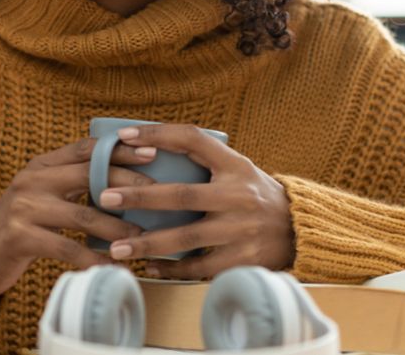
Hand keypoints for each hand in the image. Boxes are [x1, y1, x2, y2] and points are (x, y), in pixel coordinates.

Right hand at [0, 136, 157, 297]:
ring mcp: (24, 207)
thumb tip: (124, 186)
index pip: (86, 148)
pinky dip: (93, 258)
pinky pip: (67, 247)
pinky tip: (112, 266)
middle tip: (160, 197)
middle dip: (128, 185)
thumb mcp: (42, 198)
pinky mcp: (20, 236)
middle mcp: (32, 180)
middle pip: (89, 175)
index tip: (153, 152)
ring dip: (117, 228)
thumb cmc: (20, 229)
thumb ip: (71, 186)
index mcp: (41, 166)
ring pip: (83, 214)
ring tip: (142, 238)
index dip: (120, 148)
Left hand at [96, 123, 293, 279]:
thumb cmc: (254, 194)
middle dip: (139, 196)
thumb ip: (203, 159)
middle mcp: (239, 196)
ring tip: (117, 248)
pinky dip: (172, 269)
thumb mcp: (237, 168)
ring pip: (186, 239)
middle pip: (181, 195)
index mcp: (235, 166)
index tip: (124, 135)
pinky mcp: (245, 261)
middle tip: (104, 198)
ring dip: (148, 244)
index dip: (158, 134)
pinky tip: (148, 267)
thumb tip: (144, 147)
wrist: (300, 230)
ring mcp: (242, 230)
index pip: (192, 140)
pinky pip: (200, 268)